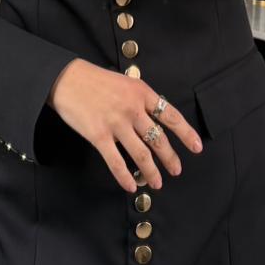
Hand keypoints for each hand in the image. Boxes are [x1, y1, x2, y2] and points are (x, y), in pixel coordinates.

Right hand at [48, 58, 202, 192]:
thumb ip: (139, 100)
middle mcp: (132, 109)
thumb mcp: (124, 83)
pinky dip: (125, 177)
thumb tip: (154, 120)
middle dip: (170, 158)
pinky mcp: (99, 136)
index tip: (197, 147)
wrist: (66, 78)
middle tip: (176, 170)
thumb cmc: (95, 80)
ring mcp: (116, 123)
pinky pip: (116, 162)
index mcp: (141, 92)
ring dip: (151, 172)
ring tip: (157, 183)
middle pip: (158, 139)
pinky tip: (131, 186)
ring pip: (141, 154)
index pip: (171, 116)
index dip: (186, 133)